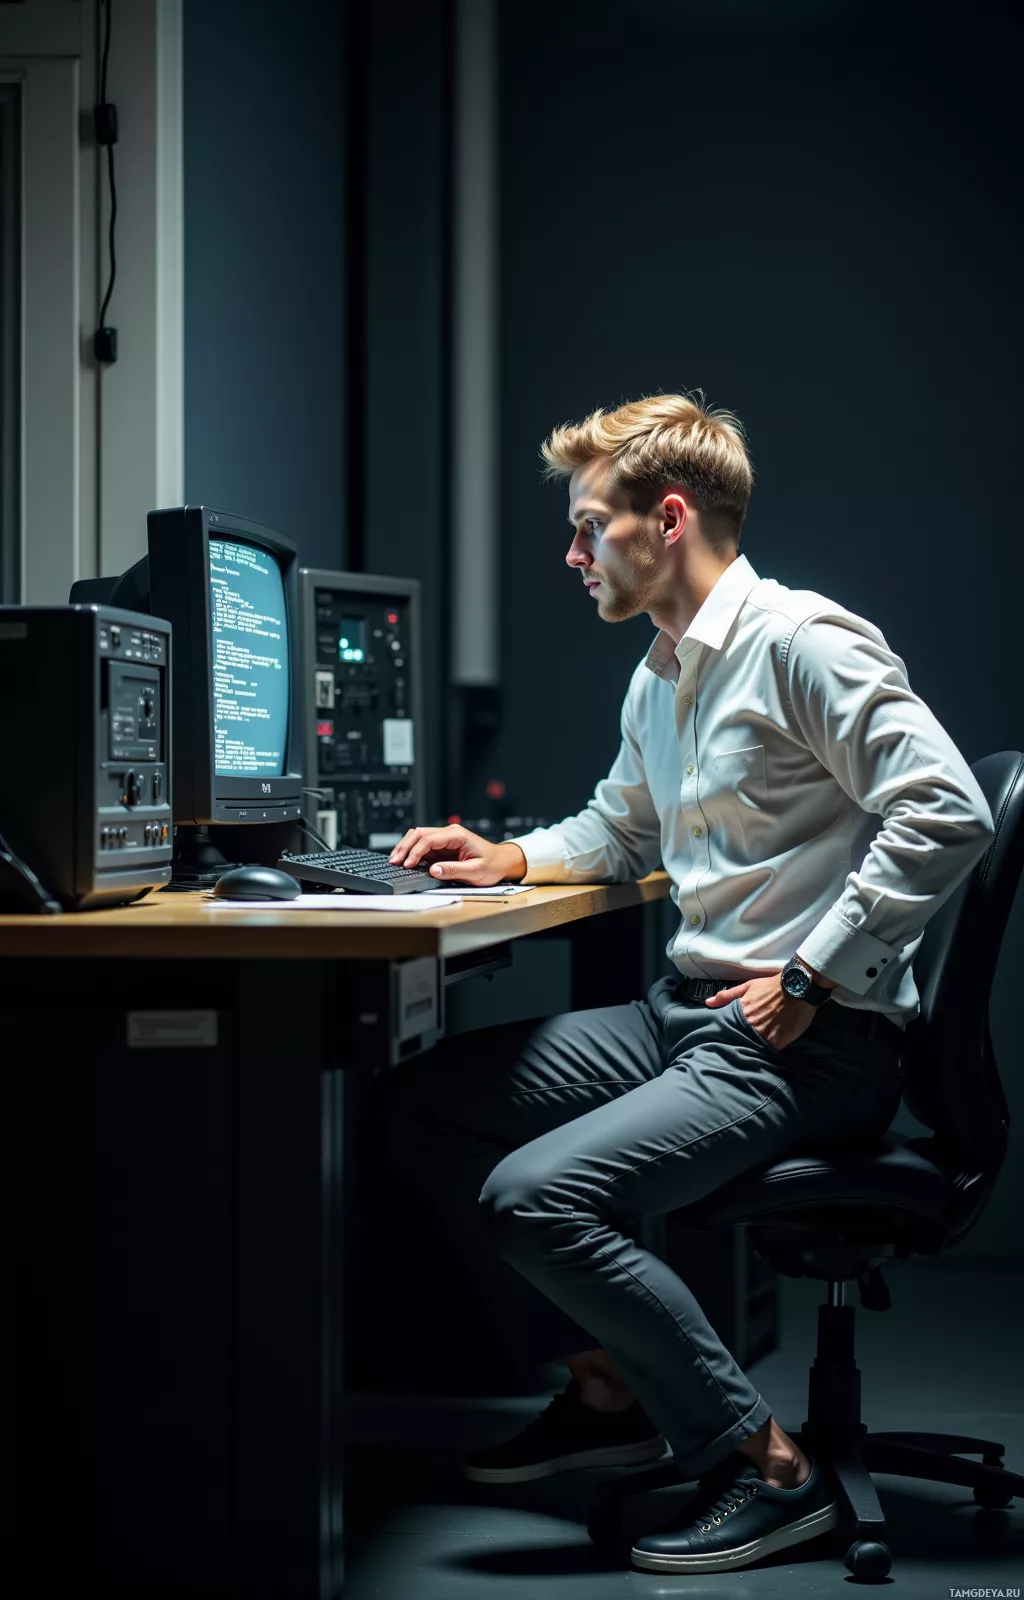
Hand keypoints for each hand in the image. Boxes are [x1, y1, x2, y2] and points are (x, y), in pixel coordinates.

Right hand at [388, 825, 527, 886]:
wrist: (502, 862)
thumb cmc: (493, 865)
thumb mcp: (476, 871)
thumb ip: (454, 870)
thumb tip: (434, 870)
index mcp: (457, 835)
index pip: (429, 839)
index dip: (415, 851)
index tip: (408, 864)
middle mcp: (450, 834)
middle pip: (419, 833)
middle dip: (405, 846)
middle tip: (394, 861)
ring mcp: (445, 840)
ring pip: (418, 837)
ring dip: (406, 847)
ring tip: (395, 860)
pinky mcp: (443, 848)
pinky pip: (423, 846)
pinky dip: (412, 852)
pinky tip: (405, 861)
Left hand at [703, 972, 817, 1051]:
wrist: (798, 988)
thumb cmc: (772, 986)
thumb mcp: (748, 987)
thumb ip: (727, 996)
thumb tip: (707, 1002)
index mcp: (741, 1014)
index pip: (729, 1030)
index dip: (727, 1035)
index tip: (724, 1040)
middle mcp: (751, 1027)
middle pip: (740, 1041)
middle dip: (739, 1044)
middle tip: (737, 1048)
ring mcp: (765, 1036)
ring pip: (753, 1048)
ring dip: (752, 1049)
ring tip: (749, 1054)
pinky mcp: (779, 1042)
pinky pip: (769, 1052)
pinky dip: (766, 1053)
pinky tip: (765, 1054)